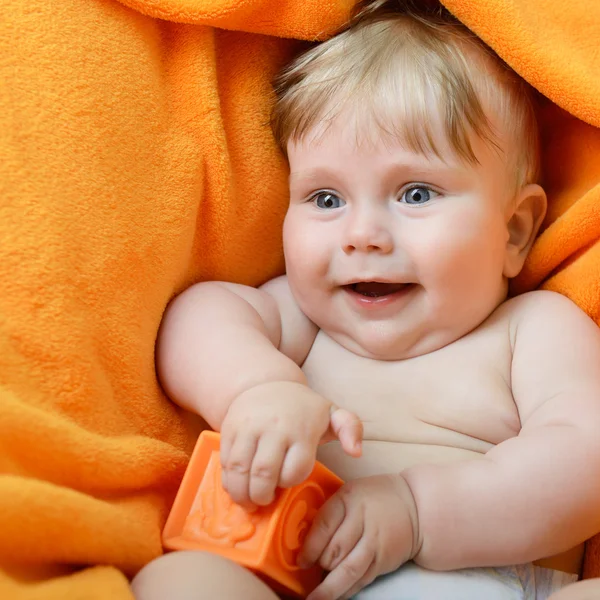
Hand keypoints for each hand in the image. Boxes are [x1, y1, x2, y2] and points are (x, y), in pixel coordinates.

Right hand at [220, 381, 361, 506]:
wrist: (266, 383)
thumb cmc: (302, 407)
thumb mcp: (331, 413)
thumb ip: (350, 428)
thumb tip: (357, 452)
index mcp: (301, 430)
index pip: (294, 471)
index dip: (290, 482)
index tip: (289, 482)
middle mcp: (274, 428)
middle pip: (264, 474)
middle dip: (262, 497)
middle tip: (265, 502)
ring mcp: (249, 428)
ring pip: (240, 470)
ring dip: (242, 493)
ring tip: (248, 501)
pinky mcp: (229, 428)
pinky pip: (225, 461)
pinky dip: (228, 480)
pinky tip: (236, 486)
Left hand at [299, 474, 418, 599]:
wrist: (415, 508)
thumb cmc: (374, 497)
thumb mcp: (350, 492)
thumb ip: (330, 512)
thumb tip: (305, 540)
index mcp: (348, 499)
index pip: (324, 524)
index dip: (309, 546)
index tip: (300, 560)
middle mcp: (362, 521)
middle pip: (335, 550)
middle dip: (319, 564)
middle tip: (309, 569)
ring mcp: (374, 544)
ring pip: (348, 570)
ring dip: (329, 588)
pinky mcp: (382, 562)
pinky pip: (361, 580)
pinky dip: (346, 591)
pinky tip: (335, 596)